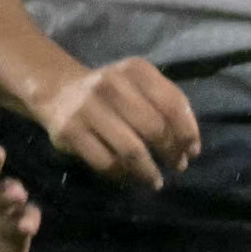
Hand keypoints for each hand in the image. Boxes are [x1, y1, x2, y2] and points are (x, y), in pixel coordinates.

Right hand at [36, 55, 200, 188]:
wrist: (59, 91)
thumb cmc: (111, 93)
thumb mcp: (139, 84)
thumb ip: (166, 105)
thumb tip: (189, 147)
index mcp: (135, 70)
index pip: (172, 103)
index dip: (187, 132)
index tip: (191, 152)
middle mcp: (112, 84)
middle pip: (154, 128)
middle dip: (170, 153)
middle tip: (176, 166)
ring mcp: (88, 108)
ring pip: (130, 150)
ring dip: (148, 171)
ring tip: (156, 181)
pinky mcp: (70, 132)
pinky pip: (105, 162)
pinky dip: (122, 176)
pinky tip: (130, 179)